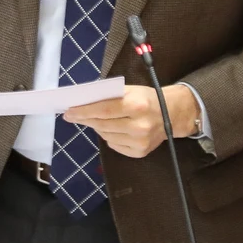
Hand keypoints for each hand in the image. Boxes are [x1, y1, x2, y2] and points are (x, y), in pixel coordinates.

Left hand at [62, 84, 196, 158]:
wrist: (173, 114)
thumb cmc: (147, 98)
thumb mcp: (130, 90)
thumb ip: (109, 96)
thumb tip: (83, 103)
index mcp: (137, 105)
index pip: (103, 109)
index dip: (83, 111)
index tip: (68, 112)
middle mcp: (139, 125)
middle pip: (102, 124)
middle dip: (86, 119)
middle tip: (73, 115)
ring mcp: (140, 141)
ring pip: (106, 135)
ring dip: (97, 127)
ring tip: (95, 120)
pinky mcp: (140, 152)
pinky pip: (114, 145)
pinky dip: (109, 136)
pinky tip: (113, 129)